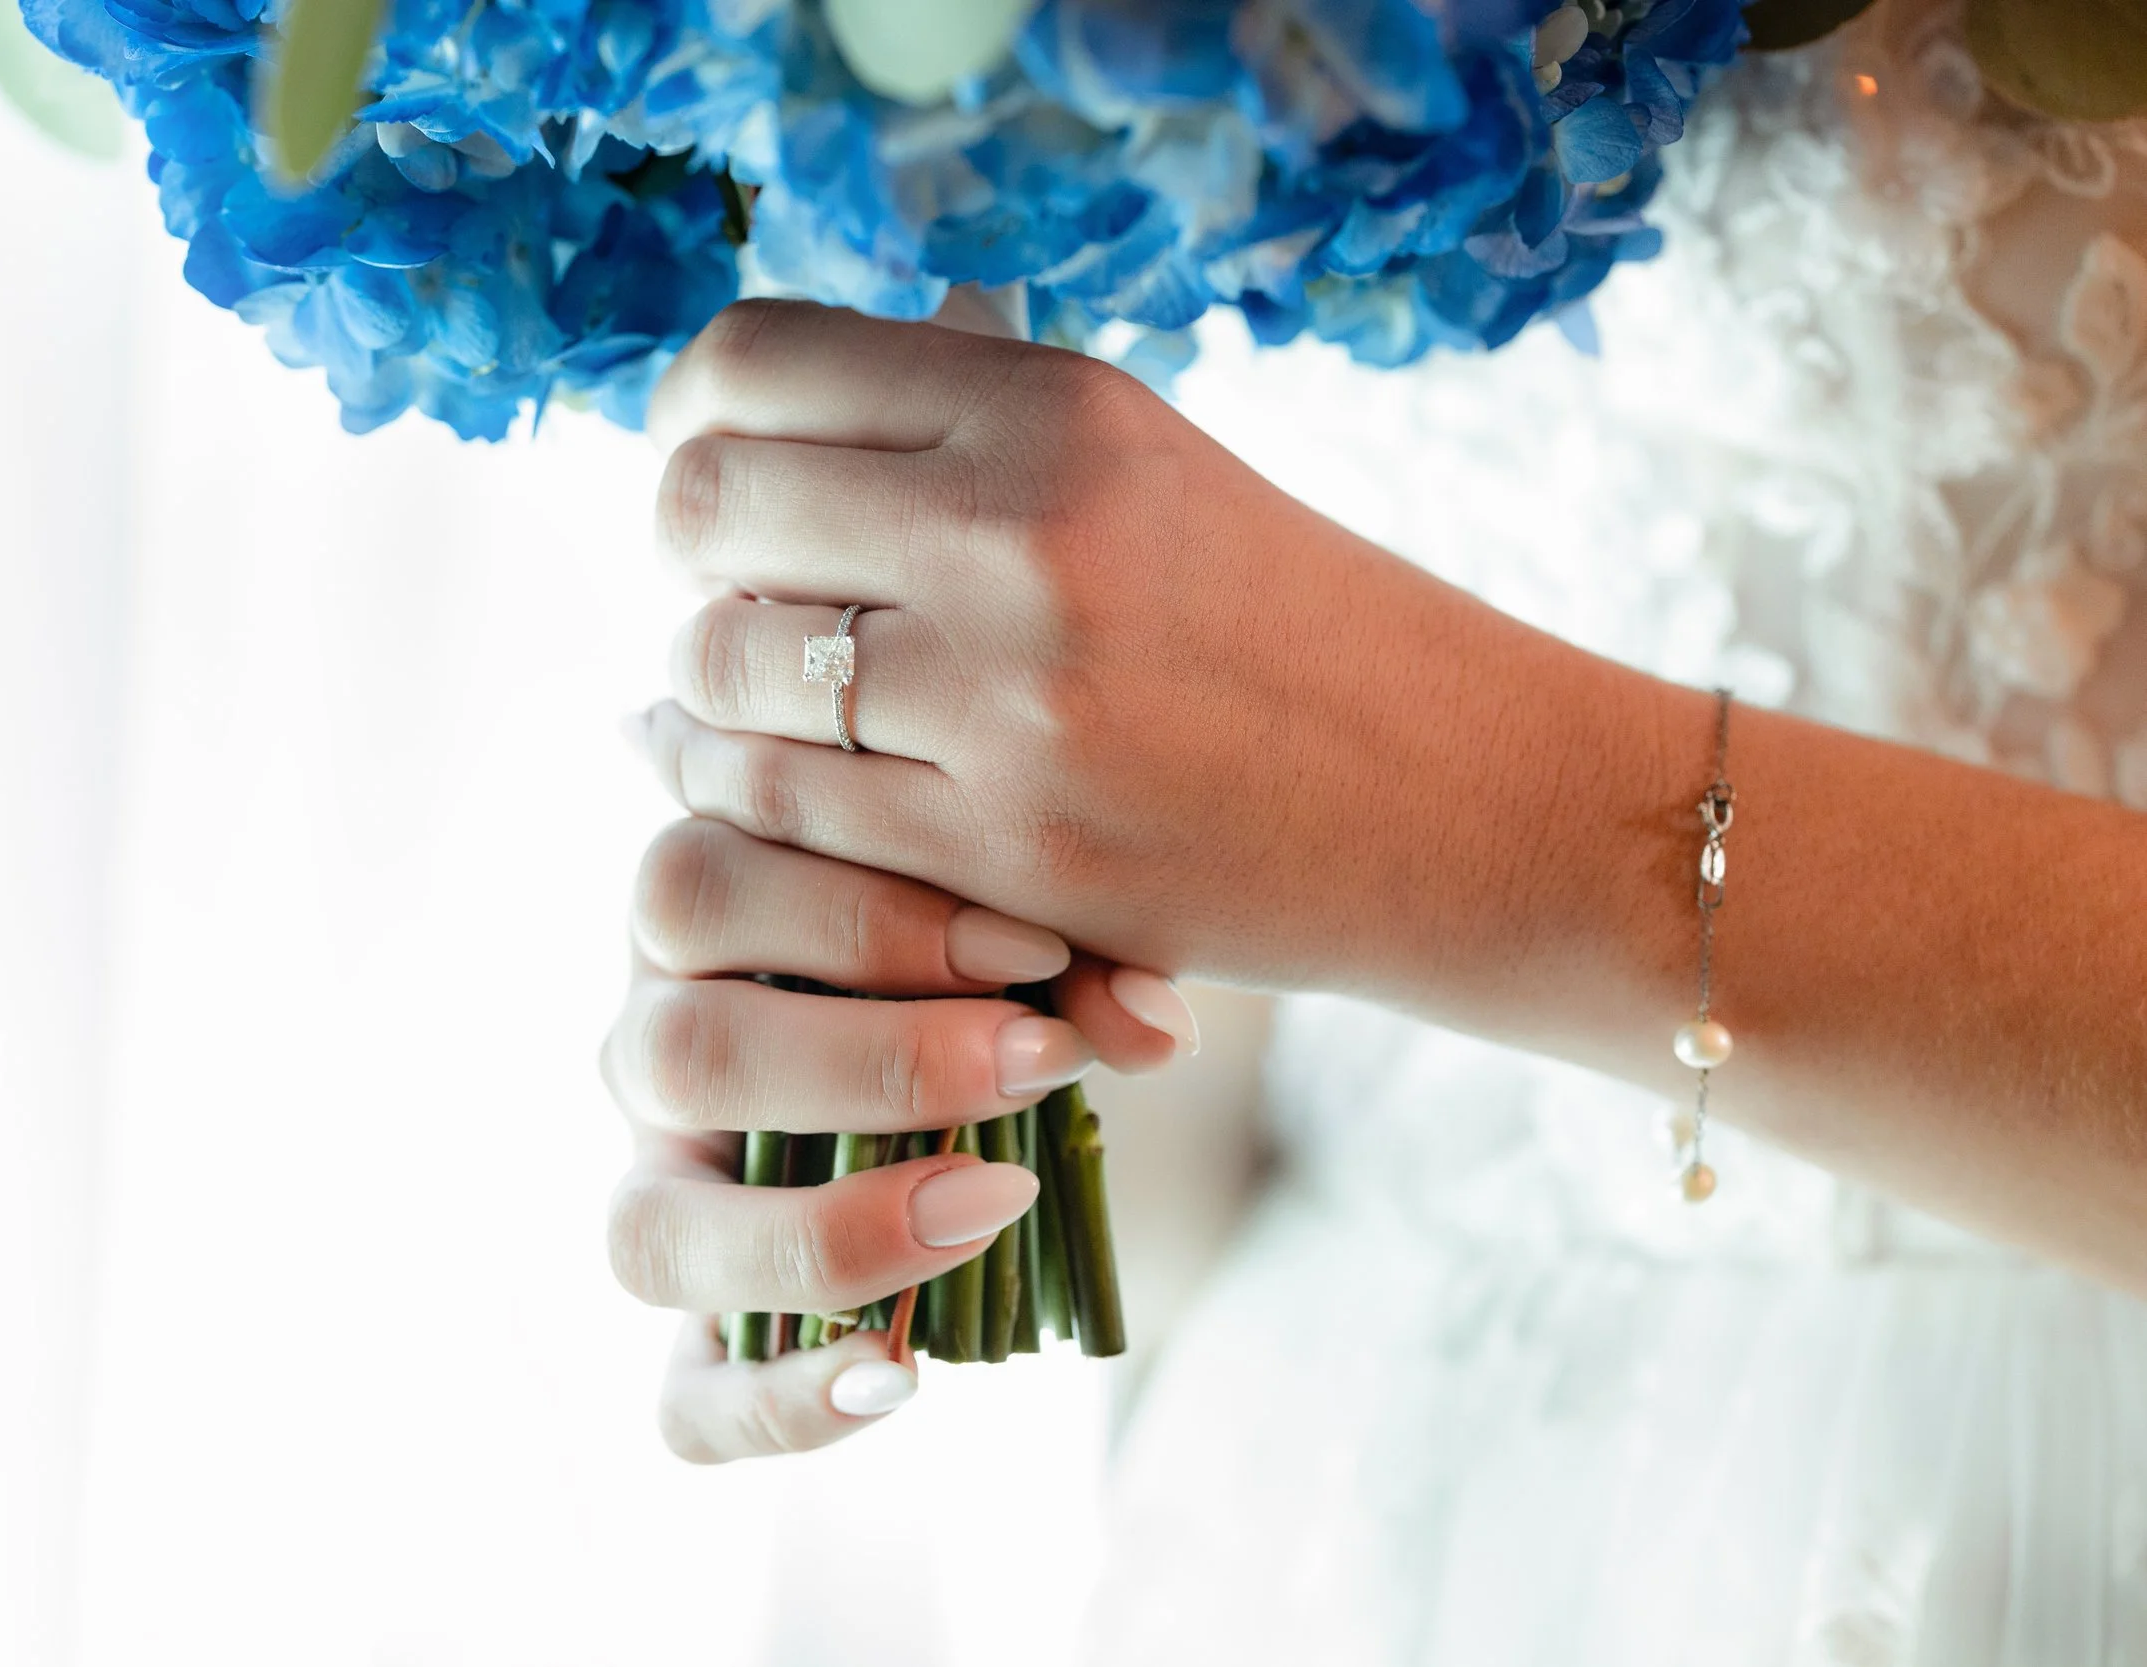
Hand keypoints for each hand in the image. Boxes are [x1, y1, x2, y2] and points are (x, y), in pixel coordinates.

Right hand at [603, 817, 1192, 1460]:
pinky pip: (687, 1405)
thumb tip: (1153, 1032)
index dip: (862, 923)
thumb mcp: (1018, 934)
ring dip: (825, 1234)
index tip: (1034, 954)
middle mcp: (645, 1047)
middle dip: (872, 1065)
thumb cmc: (987, 957)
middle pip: (674, 1052)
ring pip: (648, 1236)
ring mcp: (657, 1194)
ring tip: (987, 1207)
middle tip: (1035, 1063)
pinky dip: (784, 1404)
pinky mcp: (718, 1332)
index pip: (698, 890)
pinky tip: (904, 1377)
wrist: (985, 1061)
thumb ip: (1076, 958)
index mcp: (691, 917)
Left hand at [634, 299, 1667, 998]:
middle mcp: (1021, 529)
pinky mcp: (1011, 852)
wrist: (1461, 794)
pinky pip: (783, 808)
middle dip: (696, 562)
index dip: (694, 425)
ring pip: (722, 671)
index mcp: (1053, 405)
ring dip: (720, 695)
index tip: (720, 477)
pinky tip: (794, 791)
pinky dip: (759, 798)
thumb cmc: (1284, 621)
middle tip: (744, 601)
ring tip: (773, 709)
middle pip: (705, 509)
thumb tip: (740, 418)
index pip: (751, 363)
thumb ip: (957, 423)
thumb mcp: (1138, 464)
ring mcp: (1012, 698)